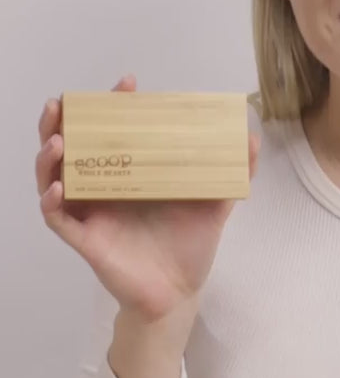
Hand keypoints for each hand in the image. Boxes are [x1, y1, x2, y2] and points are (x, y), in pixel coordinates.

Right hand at [36, 75, 260, 319]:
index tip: (128, 85)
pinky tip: (61, 187)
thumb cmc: (190, 245)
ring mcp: (91, 212)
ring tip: (58, 139)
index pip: (114, 131)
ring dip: (50, 157)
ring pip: (54, 178)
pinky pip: (58, 218)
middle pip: (71, 147)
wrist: (181, 292)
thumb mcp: (214, 202)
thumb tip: (251, 137)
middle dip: (61, 122)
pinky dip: (53, 201)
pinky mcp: (85, 239)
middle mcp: (105, 187)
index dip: (114, 106)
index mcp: (130, 172)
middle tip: (62, 103)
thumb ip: (232, 172)